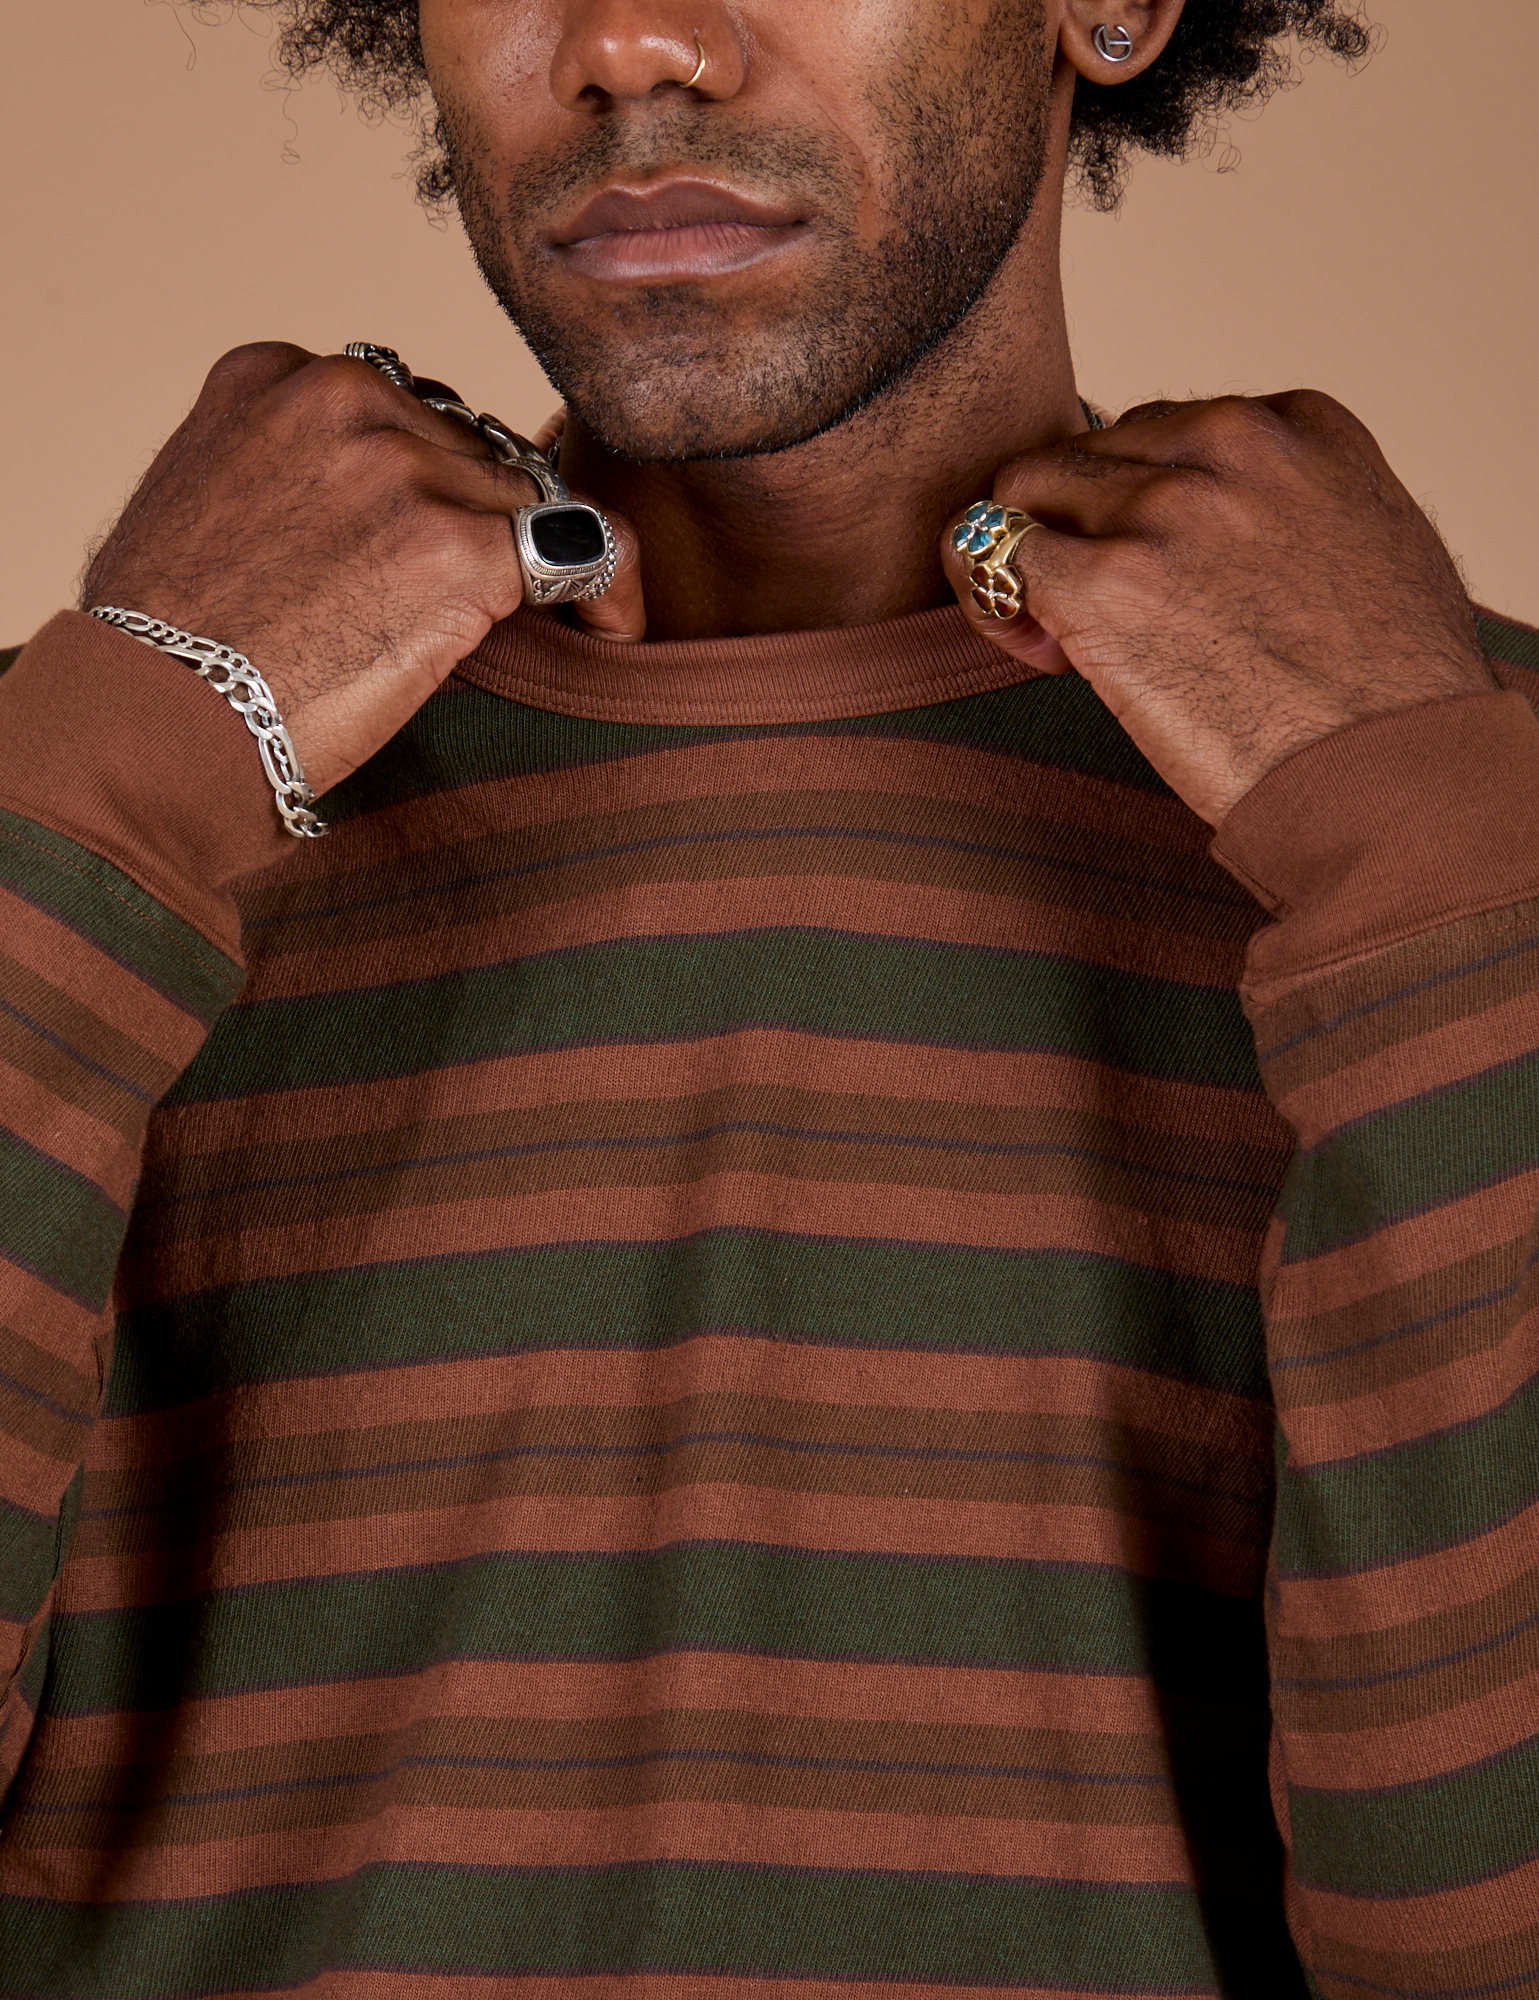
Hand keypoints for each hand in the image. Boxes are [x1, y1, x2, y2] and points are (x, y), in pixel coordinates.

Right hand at [82, 344, 644, 796]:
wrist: (155, 720)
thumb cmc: (164, 650)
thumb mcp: (205, 510)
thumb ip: (288, 479)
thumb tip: (359, 518)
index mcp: (273, 377)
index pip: (399, 408)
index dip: (429, 481)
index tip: (428, 543)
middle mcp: (343, 398)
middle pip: (468, 450)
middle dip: (471, 526)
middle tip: (458, 610)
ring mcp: (405, 469)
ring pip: (521, 499)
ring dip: (519, 567)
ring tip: (521, 634)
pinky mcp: (458, 546)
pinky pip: (588, 548)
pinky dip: (611, 595)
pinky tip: (610, 636)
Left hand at [941, 392, 1493, 825]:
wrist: (1391, 772)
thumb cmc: (1394, 694)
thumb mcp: (1373, 549)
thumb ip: (1293, 512)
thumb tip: (1232, 538)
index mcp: (1297, 427)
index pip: (1166, 428)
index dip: (1145, 505)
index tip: (1170, 579)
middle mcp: (1228, 446)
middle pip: (1090, 452)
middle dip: (1081, 526)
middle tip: (1109, 616)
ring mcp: (1161, 511)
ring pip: (1027, 489)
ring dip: (1031, 561)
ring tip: (1069, 640)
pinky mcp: (1104, 584)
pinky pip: (991, 557)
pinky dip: (993, 603)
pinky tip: (1044, 656)